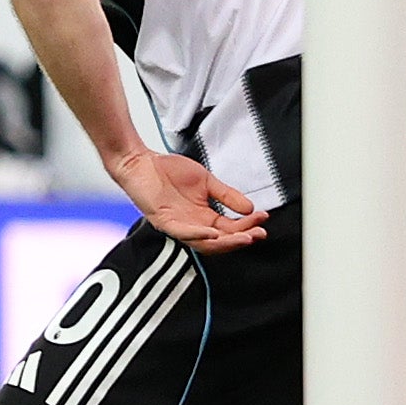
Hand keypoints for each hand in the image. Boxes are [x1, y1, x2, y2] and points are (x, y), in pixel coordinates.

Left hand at [106, 137, 275, 251]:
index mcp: (203, 217)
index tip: (263, 218)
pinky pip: (183, 233)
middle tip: (259, 234)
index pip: (230, 228)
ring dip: (226, 242)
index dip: (247, 225)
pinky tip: (213, 234)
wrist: (141, 161)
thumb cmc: (169, 170)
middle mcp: (192, 225)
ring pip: (204, 243)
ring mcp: (178, 225)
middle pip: (221, 240)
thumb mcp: (206, 181)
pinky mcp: (163, 221)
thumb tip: (250, 208)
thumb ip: (227, 195)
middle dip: (242, 238)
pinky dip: (198, 235)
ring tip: (244, 238)